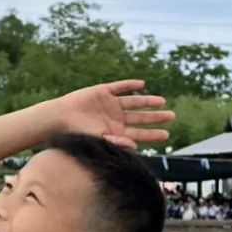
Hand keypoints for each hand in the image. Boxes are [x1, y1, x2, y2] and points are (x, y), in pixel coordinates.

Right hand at [54, 81, 173, 149]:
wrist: (59, 117)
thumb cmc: (77, 134)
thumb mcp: (97, 140)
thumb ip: (116, 143)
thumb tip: (135, 147)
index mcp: (116, 132)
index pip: (138, 134)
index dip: (152, 134)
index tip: (167, 134)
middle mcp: (116, 118)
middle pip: (140, 118)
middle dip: (156, 117)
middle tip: (171, 116)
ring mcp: (111, 104)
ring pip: (134, 102)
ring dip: (148, 101)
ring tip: (162, 102)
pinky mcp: (103, 91)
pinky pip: (120, 87)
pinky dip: (131, 85)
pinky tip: (142, 85)